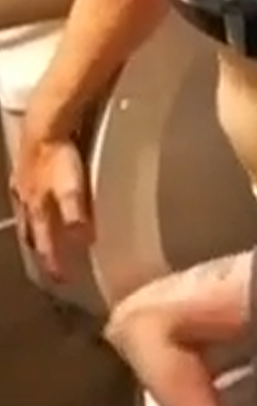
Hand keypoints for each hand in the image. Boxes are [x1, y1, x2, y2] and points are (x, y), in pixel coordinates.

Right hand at [10, 127, 92, 282]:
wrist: (44, 125)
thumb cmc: (58, 158)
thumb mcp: (72, 190)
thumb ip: (78, 215)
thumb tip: (84, 240)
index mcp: (38, 210)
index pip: (46, 246)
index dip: (53, 264)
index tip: (61, 280)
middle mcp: (27, 201)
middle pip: (31, 234)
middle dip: (39, 250)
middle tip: (47, 263)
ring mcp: (22, 184)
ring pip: (24, 215)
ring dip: (31, 229)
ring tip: (35, 237)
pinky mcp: (24, 168)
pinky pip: (23, 193)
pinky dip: (27, 203)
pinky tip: (30, 198)